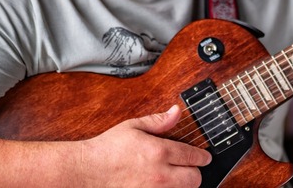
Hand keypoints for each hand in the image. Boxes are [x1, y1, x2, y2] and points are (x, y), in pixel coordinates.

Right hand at [77, 105, 211, 186]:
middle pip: (195, 179)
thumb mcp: (133, 126)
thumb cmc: (108, 148)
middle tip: (190, 167)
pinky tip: (162, 183)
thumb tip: (176, 111)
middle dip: (195, 172)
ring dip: (183, 184)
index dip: (202, 156)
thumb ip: (159, 121)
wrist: (88, 171)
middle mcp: (160, 174)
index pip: (193, 156)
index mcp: (158, 151)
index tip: (205, 156)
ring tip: (176, 176)